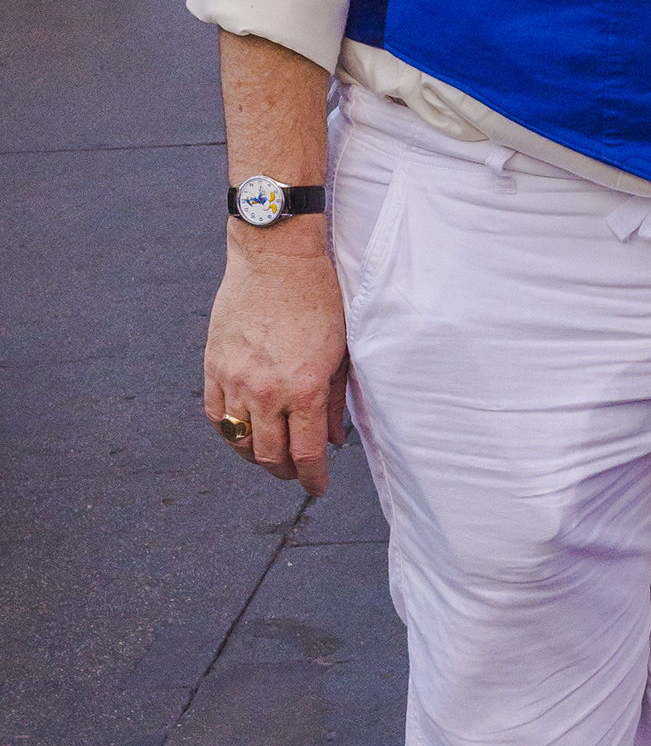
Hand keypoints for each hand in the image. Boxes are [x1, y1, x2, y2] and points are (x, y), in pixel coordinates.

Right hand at [204, 235, 348, 495]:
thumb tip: (334, 439)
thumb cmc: (318, 299)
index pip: (306, 454)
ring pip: (238, 440)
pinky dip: (229, 430)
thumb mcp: (341, 352)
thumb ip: (335, 401)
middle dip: (285, 471)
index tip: (317, 487)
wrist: (276, 258)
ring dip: (255, 455)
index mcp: (304, 389)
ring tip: (270, 454)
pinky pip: (214, 414)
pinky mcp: (214, 366)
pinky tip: (243, 430)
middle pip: (269, 456)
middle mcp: (267, 391)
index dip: (312, 478)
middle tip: (296, 471)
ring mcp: (235, 380)